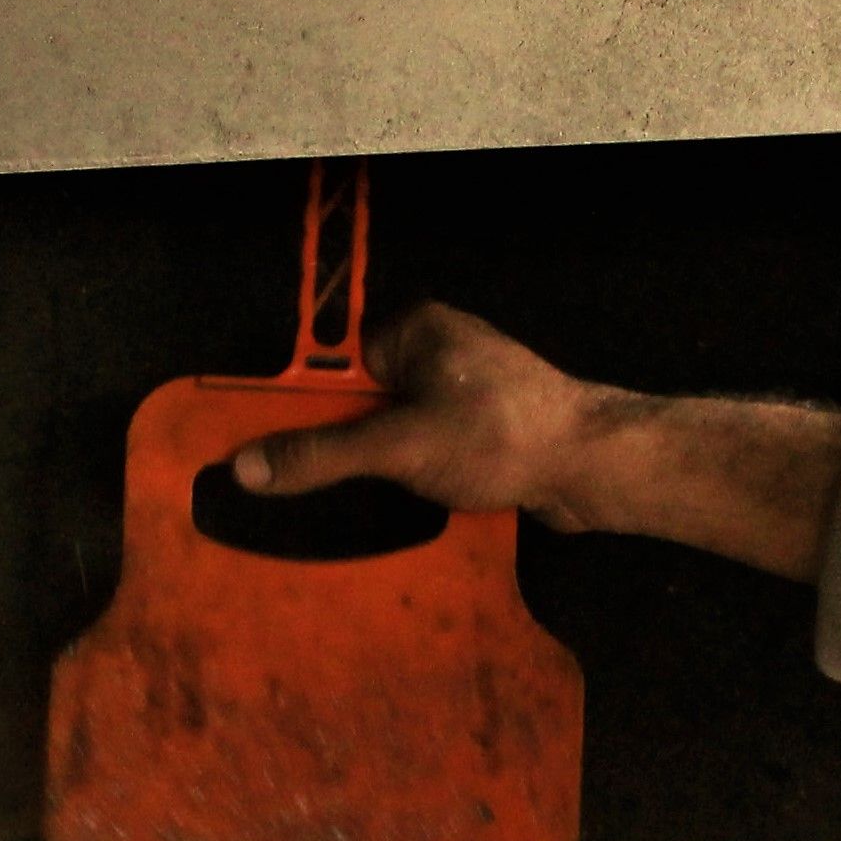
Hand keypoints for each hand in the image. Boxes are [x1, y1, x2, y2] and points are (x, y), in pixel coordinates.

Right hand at [232, 305, 602, 523]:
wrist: (593, 467)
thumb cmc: (500, 436)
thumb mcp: (399, 446)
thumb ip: (322, 454)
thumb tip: (247, 466)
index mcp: (413, 330)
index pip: (329, 362)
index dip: (294, 406)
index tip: (255, 447)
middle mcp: (436, 354)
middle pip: (356, 401)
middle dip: (335, 445)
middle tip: (296, 489)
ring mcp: (463, 395)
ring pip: (390, 434)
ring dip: (373, 470)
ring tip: (350, 504)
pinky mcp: (483, 435)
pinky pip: (425, 455)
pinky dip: (410, 481)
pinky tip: (397, 509)